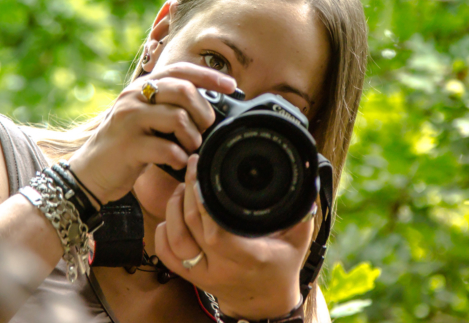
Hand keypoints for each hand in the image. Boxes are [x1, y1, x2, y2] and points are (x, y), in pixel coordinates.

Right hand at [67, 62, 235, 204]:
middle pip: (183, 90)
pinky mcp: (127, 146)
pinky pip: (166, 148)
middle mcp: (134, 97)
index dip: (210, 76)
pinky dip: (179, 157)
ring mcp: (129, 120)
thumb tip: (210, 107)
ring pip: (178, 118)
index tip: (233, 86)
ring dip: (193, 137)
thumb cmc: (127, 145)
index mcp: (142, 87)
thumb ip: (170, 107)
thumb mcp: (147, 119)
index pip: (181, 70)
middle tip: (205, 128)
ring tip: (190, 147)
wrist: (89, 171)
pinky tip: (178, 162)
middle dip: (204, 111)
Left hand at [155, 155, 314, 319]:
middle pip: (191, 226)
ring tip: (185, 186)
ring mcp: (203, 274)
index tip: (205, 173)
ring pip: (174, 238)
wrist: (266, 303)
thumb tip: (305, 180)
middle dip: (188, 190)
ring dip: (174, 207)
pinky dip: (163, 230)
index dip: (205, 202)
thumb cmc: (283, 264)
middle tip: (194, 166)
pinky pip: (165, 254)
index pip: (217, 231)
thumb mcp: (299, 238)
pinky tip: (173, 213)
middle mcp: (221, 268)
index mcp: (248, 257)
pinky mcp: (191, 277)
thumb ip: (301, 210)